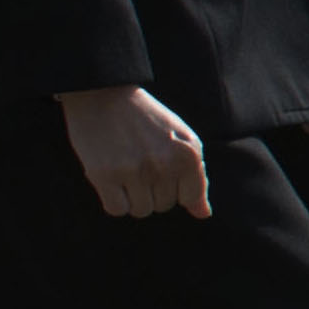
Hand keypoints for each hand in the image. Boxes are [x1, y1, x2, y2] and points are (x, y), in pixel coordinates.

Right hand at [56, 84, 211, 219]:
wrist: (104, 94)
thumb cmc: (146, 119)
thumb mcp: (182, 139)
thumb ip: (196, 177)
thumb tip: (204, 214)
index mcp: (188, 153)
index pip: (189, 197)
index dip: (175, 189)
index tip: (162, 170)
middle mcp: (165, 164)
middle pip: (163, 205)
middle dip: (153, 191)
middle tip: (140, 163)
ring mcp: (135, 171)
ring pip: (141, 210)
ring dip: (133, 197)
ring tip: (127, 170)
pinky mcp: (106, 176)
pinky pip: (117, 210)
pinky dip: (114, 200)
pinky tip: (112, 179)